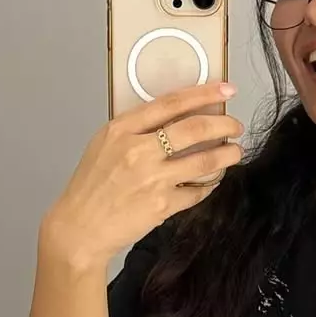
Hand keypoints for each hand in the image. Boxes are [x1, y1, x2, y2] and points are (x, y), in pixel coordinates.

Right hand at [40, 81, 242, 272]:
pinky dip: (209, 185)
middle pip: (195, 129)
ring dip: (227, 155)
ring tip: (235, 152)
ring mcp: (152, 179)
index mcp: (122, 130)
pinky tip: (211, 181)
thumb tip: (178, 117)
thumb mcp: (105, 145)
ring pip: (205, 161)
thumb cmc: (91, 186)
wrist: (80, 228)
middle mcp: (138, 151)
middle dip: (224, 124)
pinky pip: (198, 191)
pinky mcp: (162, 205)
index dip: (204, 93)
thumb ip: (137, 129)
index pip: (171, 103)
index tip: (226, 89)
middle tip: (236, 126)